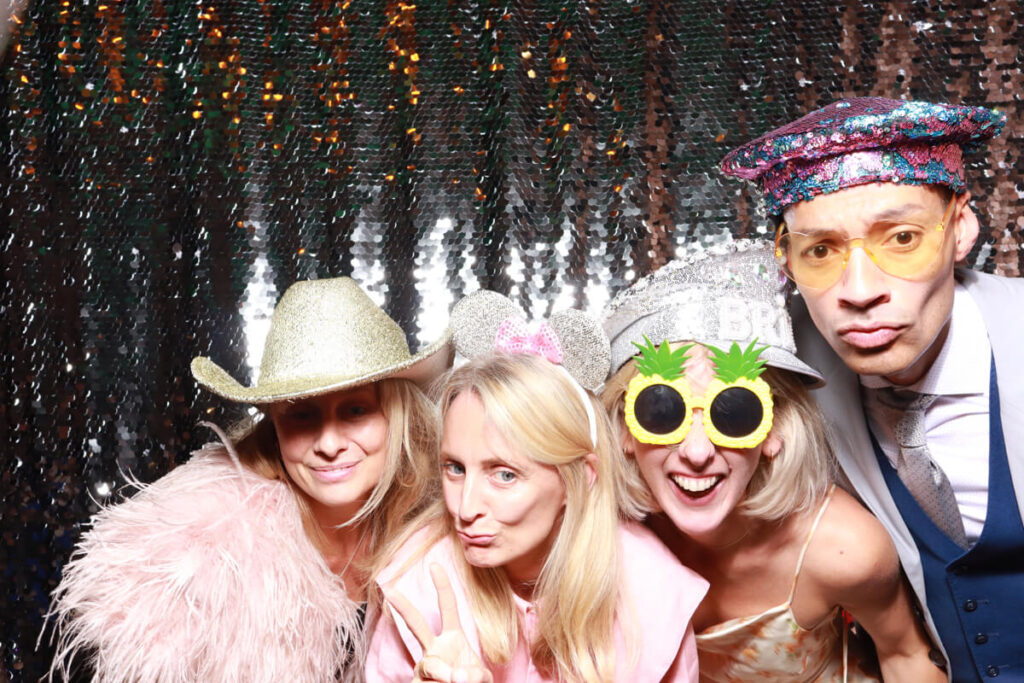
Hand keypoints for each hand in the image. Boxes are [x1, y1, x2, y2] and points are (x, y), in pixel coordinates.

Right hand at [385, 563, 492, 682]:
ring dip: (444, 674)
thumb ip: (475, 674)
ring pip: (429, 664)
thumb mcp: (481, 676)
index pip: (448, 607)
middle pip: (417, 624)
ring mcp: (424, 666)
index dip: (442, 586)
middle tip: (390, 591)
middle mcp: (435, 648)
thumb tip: (456, 676)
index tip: (434, 565)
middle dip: (403, 607)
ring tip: (454, 680)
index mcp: (453, 638)